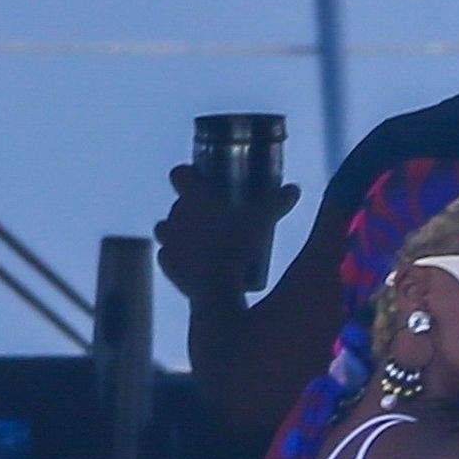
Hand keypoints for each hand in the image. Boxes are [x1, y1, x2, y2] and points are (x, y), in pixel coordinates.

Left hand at [153, 164, 301, 303]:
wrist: (216, 285)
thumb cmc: (238, 244)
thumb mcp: (265, 219)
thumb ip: (278, 201)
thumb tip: (293, 190)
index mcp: (192, 195)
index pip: (179, 173)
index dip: (189, 175)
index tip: (202, 181)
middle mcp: (174, 214)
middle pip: (177, 203)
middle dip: (191, 207)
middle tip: (214, 216)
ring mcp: (167, 240)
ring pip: (166, 228)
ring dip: (179, 231)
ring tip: (201, 239)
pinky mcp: (166, 264)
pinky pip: (167, 255)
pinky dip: (177, 257)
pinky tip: (194, 263)